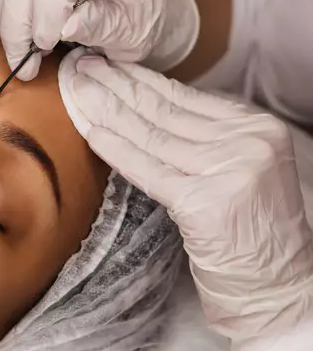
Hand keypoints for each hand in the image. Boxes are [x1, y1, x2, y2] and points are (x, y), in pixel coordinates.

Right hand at [0, 0, 198, 80]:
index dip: (48, 10)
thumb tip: (66, 27)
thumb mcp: (132, 29)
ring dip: (7, 23)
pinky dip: (1, 14)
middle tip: (27, 64)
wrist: (134, 2)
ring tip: (25, 51)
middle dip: (19, 27)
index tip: (46, 47)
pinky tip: (19, 33)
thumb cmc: (138, 14)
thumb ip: (102, 25)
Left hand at [60, 50, 312, 338]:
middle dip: (114, 84)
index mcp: (253, 126)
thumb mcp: (234, 168)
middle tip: (79, 65)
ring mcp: (230, 169)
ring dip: (106, 109)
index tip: (104, 64)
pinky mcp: (206, 202)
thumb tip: (142, 105)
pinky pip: (148, 168)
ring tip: (75, 88)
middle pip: (162, 107)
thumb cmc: (247, 230)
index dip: (136, 78)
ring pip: (151, 133)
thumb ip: (200, 136)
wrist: (275, 286)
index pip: (180, 95)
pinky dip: (116, 149)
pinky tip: (90, 131)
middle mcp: (247, 140)